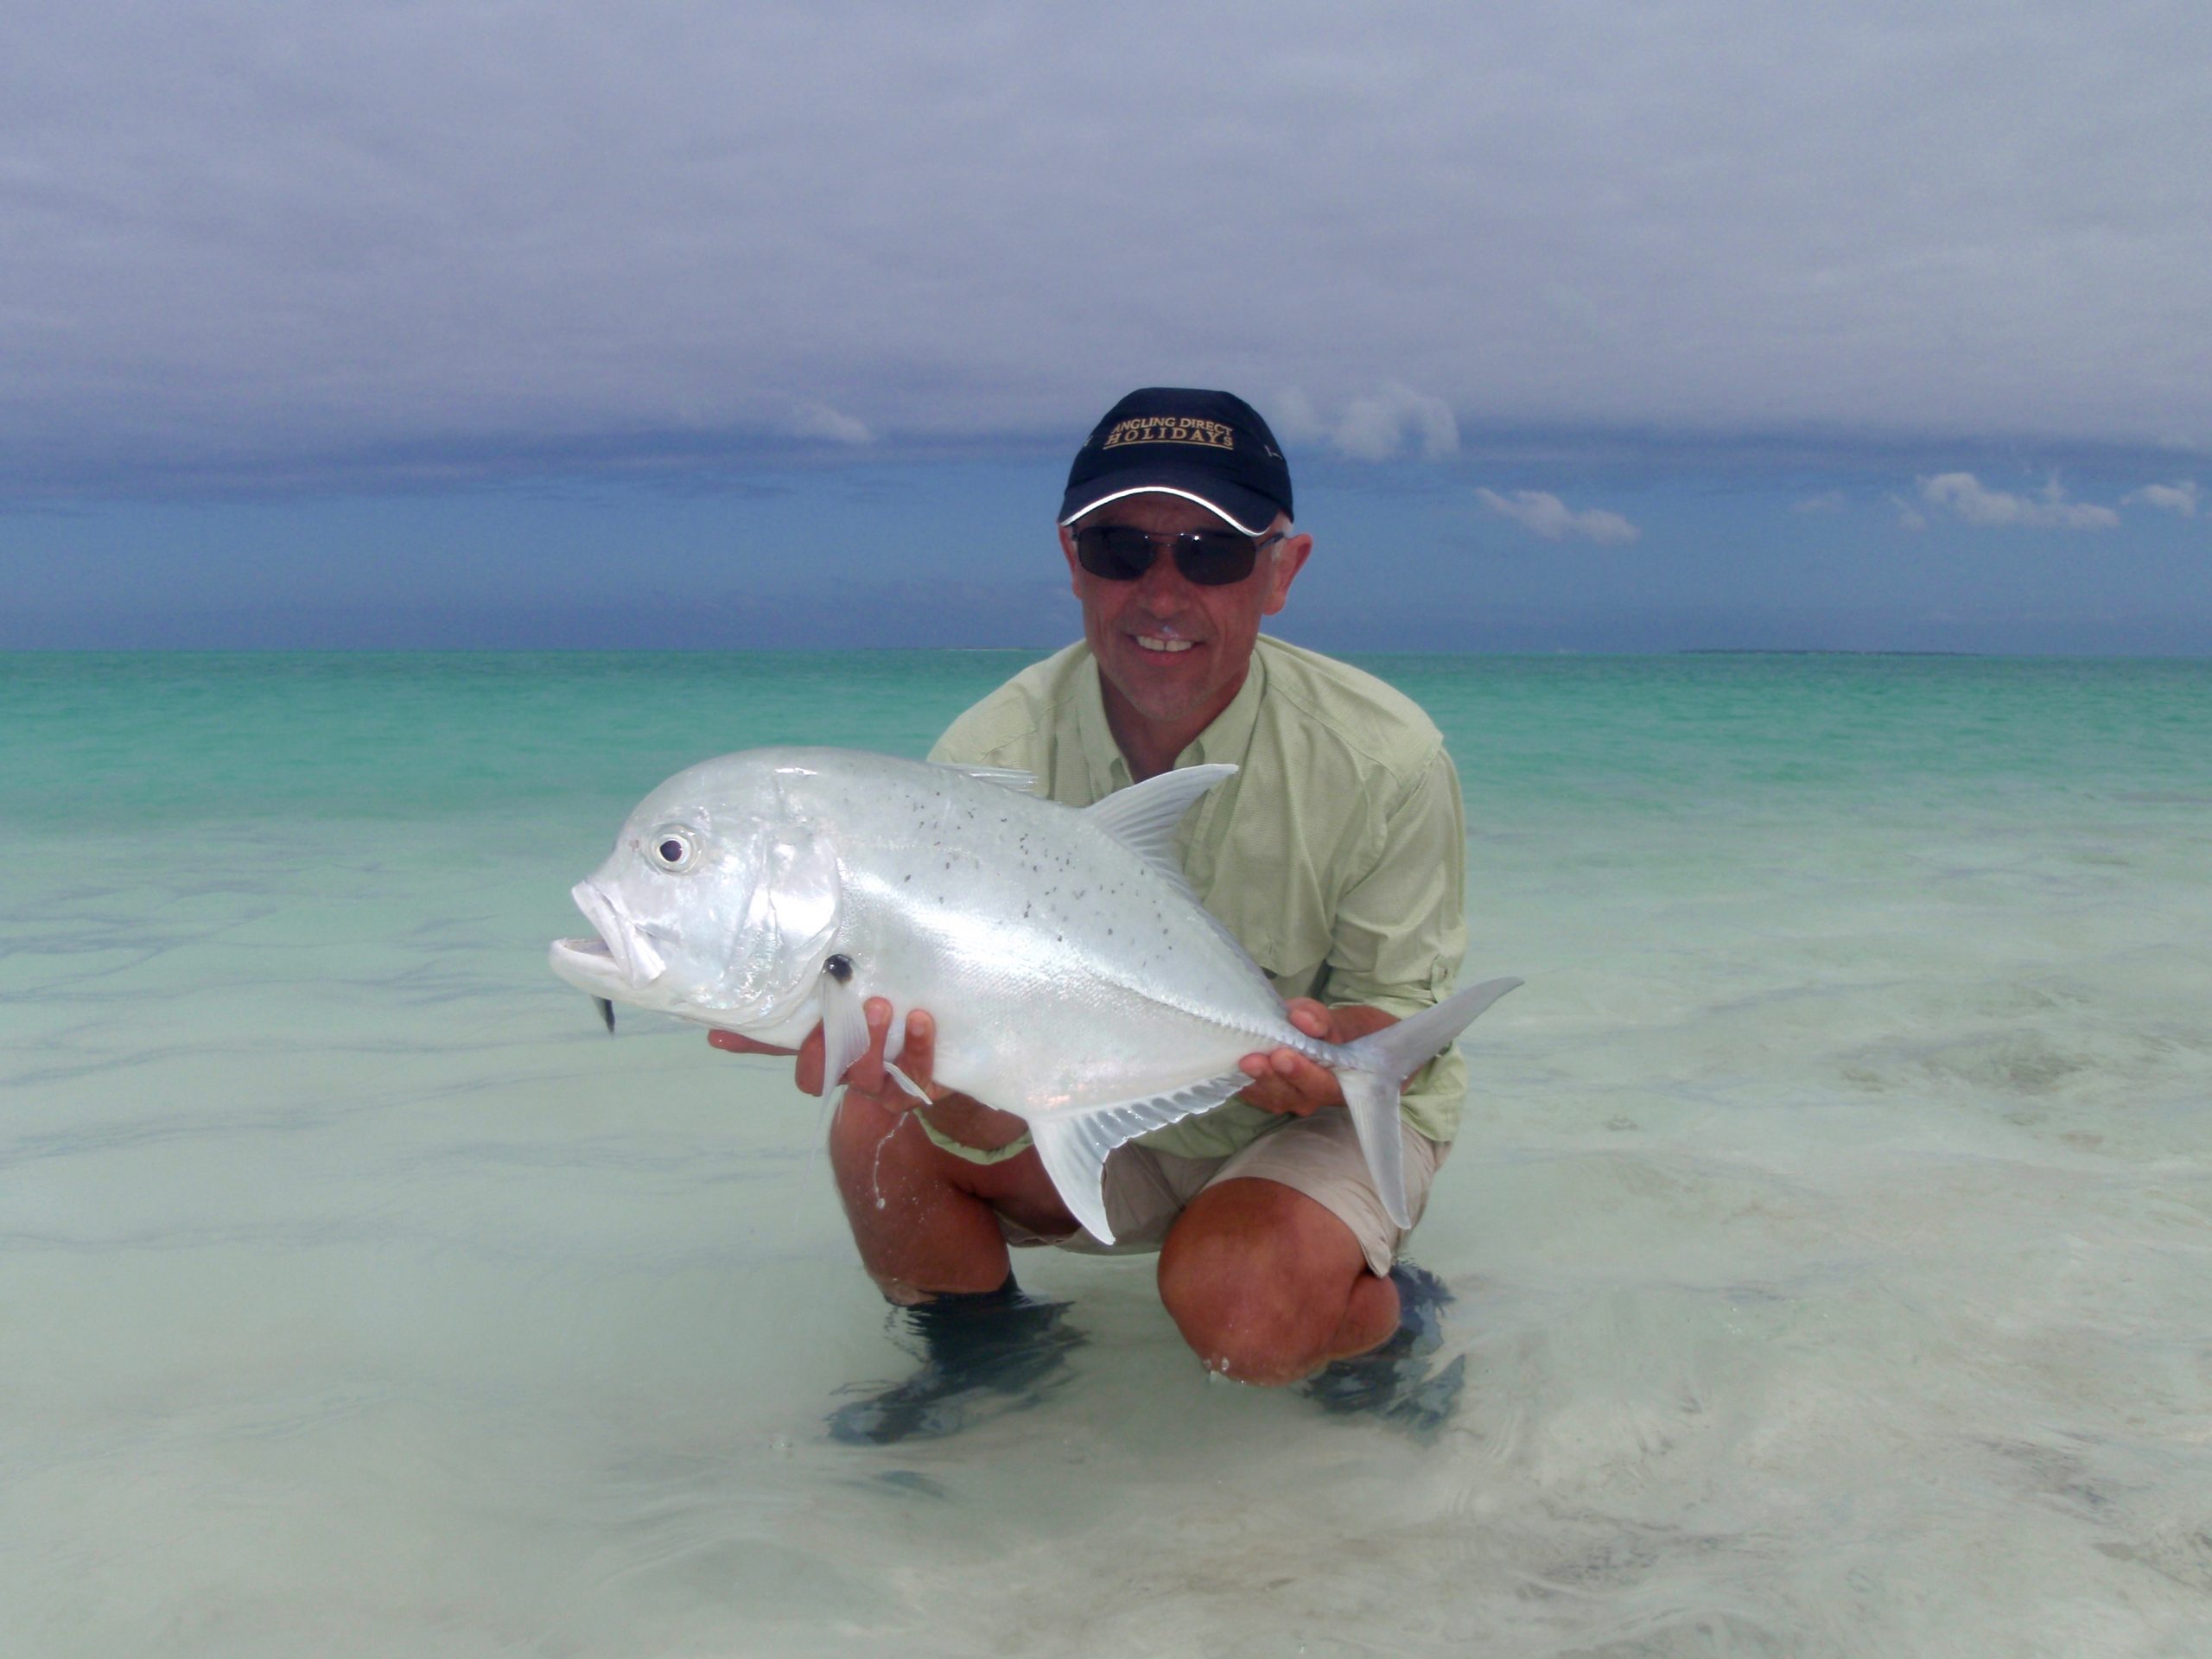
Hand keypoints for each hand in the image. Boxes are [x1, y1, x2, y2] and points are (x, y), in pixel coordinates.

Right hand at [708, 1000, 950, 1110]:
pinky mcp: (922, 1085)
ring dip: (873, 1042)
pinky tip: (922, 1019)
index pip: (787, 1055)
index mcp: (828, 1060)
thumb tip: (728, 1009)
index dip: (759, 1048)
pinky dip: (920, 1047)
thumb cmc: (887, 1023)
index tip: (728, 1032)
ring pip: (870, 1077)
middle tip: (840, 1006)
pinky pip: (918, 1074)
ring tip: (881, 1005)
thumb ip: (801, 1010)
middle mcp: (851, 1078)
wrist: (947, 1049)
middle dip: (828, 1045)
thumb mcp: (846, 1010)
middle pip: (826, 1075)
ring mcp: (886, 1087)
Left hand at [1236, 999, 1400, 1116]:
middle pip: (1295, 1095)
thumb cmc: (1324, 1029)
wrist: (1309, 1036)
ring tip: (1245, 1063)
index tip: (1284, 1056)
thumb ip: (1320, 1019)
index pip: (1325, 1084)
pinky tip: (1234, 1068)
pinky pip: (1255, 1096)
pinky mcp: (1268, 1096)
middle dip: (1274, 1077)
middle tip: (1257, 1060)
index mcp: (1339, 1081)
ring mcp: (1290, 1100)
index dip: (1304, 1073)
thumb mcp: (1328, 1017)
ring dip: (1258, 1081)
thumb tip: (1304, 1020)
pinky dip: (1245, 1083)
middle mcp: (1315, 1097)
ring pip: (1273, 1097)